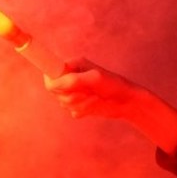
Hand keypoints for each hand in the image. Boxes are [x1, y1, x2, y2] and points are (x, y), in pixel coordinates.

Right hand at [44, 60, 176, 153]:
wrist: (127, 101)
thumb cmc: (113, 84)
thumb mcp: (93, 79)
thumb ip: (72, 80)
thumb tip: (52, 84)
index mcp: (72, 65)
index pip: (50, 73)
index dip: (54, 83)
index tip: (64, 88)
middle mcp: (71, 77)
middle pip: (55, 91)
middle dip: (71, 96)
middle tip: (86, 93)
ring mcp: (75, 91)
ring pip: (63, 103)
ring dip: (79, 104)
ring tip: (94, 98)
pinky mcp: (79, 104)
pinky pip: (71, 112)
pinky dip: (82, 111)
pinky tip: (94, 105)